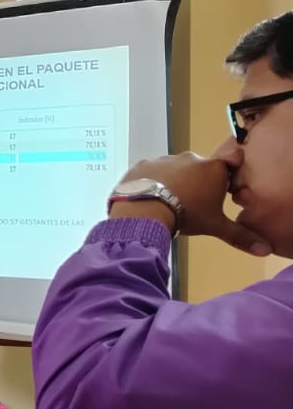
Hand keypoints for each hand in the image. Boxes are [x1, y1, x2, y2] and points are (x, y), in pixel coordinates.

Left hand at [118, 152, 270, 255]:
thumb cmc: (187, 215)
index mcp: (214, 168)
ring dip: (173, 181)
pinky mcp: (142, 164)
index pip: (229, 163)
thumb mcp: (215, 226)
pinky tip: (148, 197)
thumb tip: (265, 251)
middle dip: (197, 182)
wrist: (144, 210)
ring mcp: (165, 159)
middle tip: (191, 203)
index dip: (224, 177)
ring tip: (167, 203)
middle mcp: (191, 158)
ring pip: (174, 169)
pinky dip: (150, 182)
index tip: (218, 191)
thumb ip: (240, 236)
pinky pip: (150, 172)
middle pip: (199, 168)